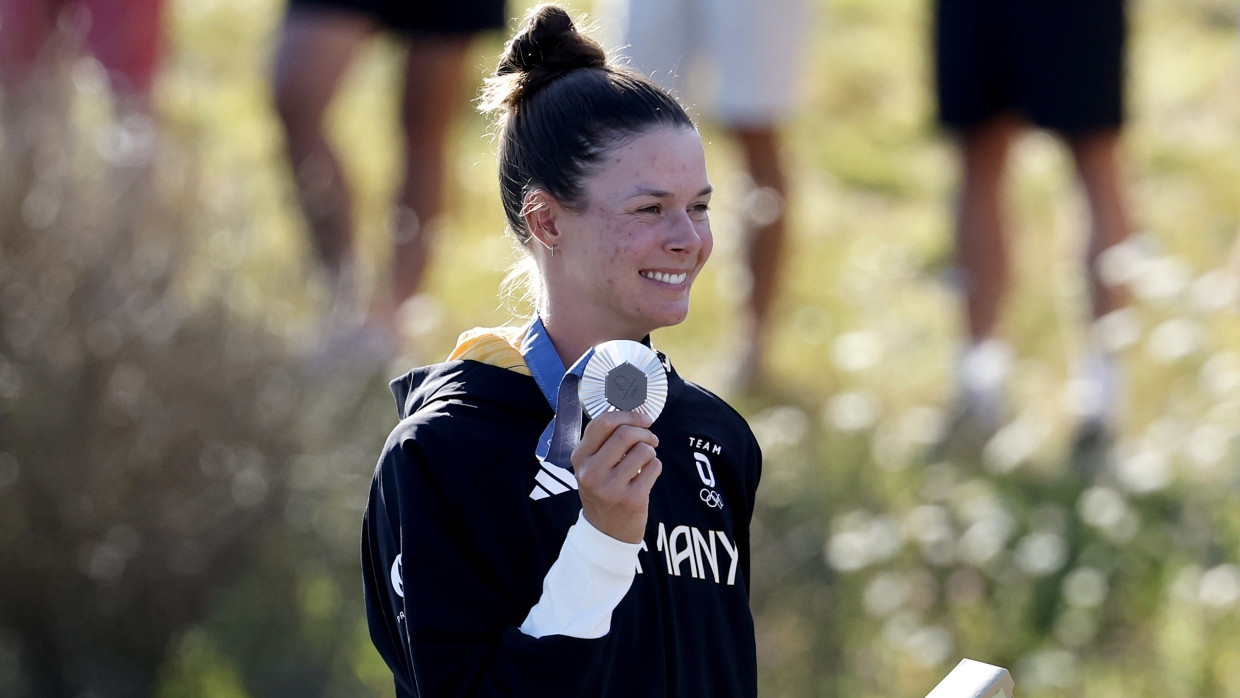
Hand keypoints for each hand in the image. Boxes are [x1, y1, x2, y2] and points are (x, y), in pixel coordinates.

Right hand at [571, 410, 661, 543]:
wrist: (607, 531)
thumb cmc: (603, 489)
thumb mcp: (592, 465)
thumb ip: (605, 440)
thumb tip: (634, 412)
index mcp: (579, 457)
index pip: (603, 423)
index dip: (628, 415)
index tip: (643, 419)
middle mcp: (591, 472)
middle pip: (625, 434)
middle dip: (645, 432)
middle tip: (651, 439)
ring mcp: (610, 487)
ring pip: (643, 450)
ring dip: (650, 451)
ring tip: (645, 462)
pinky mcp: (631, 499)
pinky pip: (654, 467)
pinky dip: (655, 467)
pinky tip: (646, 477)